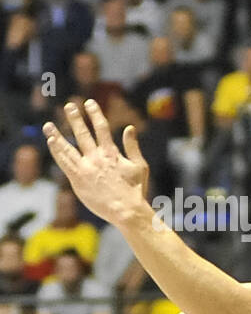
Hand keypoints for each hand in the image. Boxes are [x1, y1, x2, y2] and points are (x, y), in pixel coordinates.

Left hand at [42, 100, 150, 226]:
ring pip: (68, 146)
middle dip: (75, 118)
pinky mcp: (77, 179)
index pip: (101, 128)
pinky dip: (56, 151)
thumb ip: (132, 146)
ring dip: (57, 134)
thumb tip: (129, 127)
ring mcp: (85, 168)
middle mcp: (96, 158)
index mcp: (112, 154)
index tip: (89, 103)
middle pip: (82, 133)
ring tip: (48, 124)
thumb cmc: (136, 190)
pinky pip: (64, 162)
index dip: (95, 113)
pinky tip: (51, 141)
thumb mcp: (140, 166)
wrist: (127, 211)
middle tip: (69, 106)